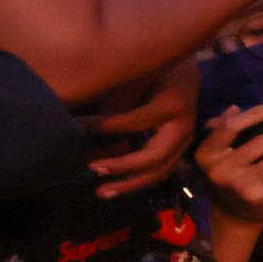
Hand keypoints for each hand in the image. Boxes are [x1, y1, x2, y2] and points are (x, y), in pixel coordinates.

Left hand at [81, 62, 197, 197]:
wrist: (186, 70)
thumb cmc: (156, 70)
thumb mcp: (136, 78)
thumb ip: (117, 104)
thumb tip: (90, 131)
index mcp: (171, 107)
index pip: (133, 123)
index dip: (103, 128)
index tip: (76, 128)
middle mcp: (183, 128)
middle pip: (154, 159)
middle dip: (122, 168)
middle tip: (93, 172)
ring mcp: (185, 141)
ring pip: (159, 171)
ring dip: (130, 184)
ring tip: (103, 192)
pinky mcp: (178, 148)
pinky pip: (160, 170)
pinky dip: (138, 179)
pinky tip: (117, 184)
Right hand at [191, 102, 262, 227]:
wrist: (231, 214)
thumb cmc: (228, 175)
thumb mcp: (218, 153)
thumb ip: (223, 130)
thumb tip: (235, 109)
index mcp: (207, 153)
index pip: (232, 126)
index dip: (256, 113)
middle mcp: (220, 168)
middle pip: (261, 141)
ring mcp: (239, 184)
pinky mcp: (257, 198)